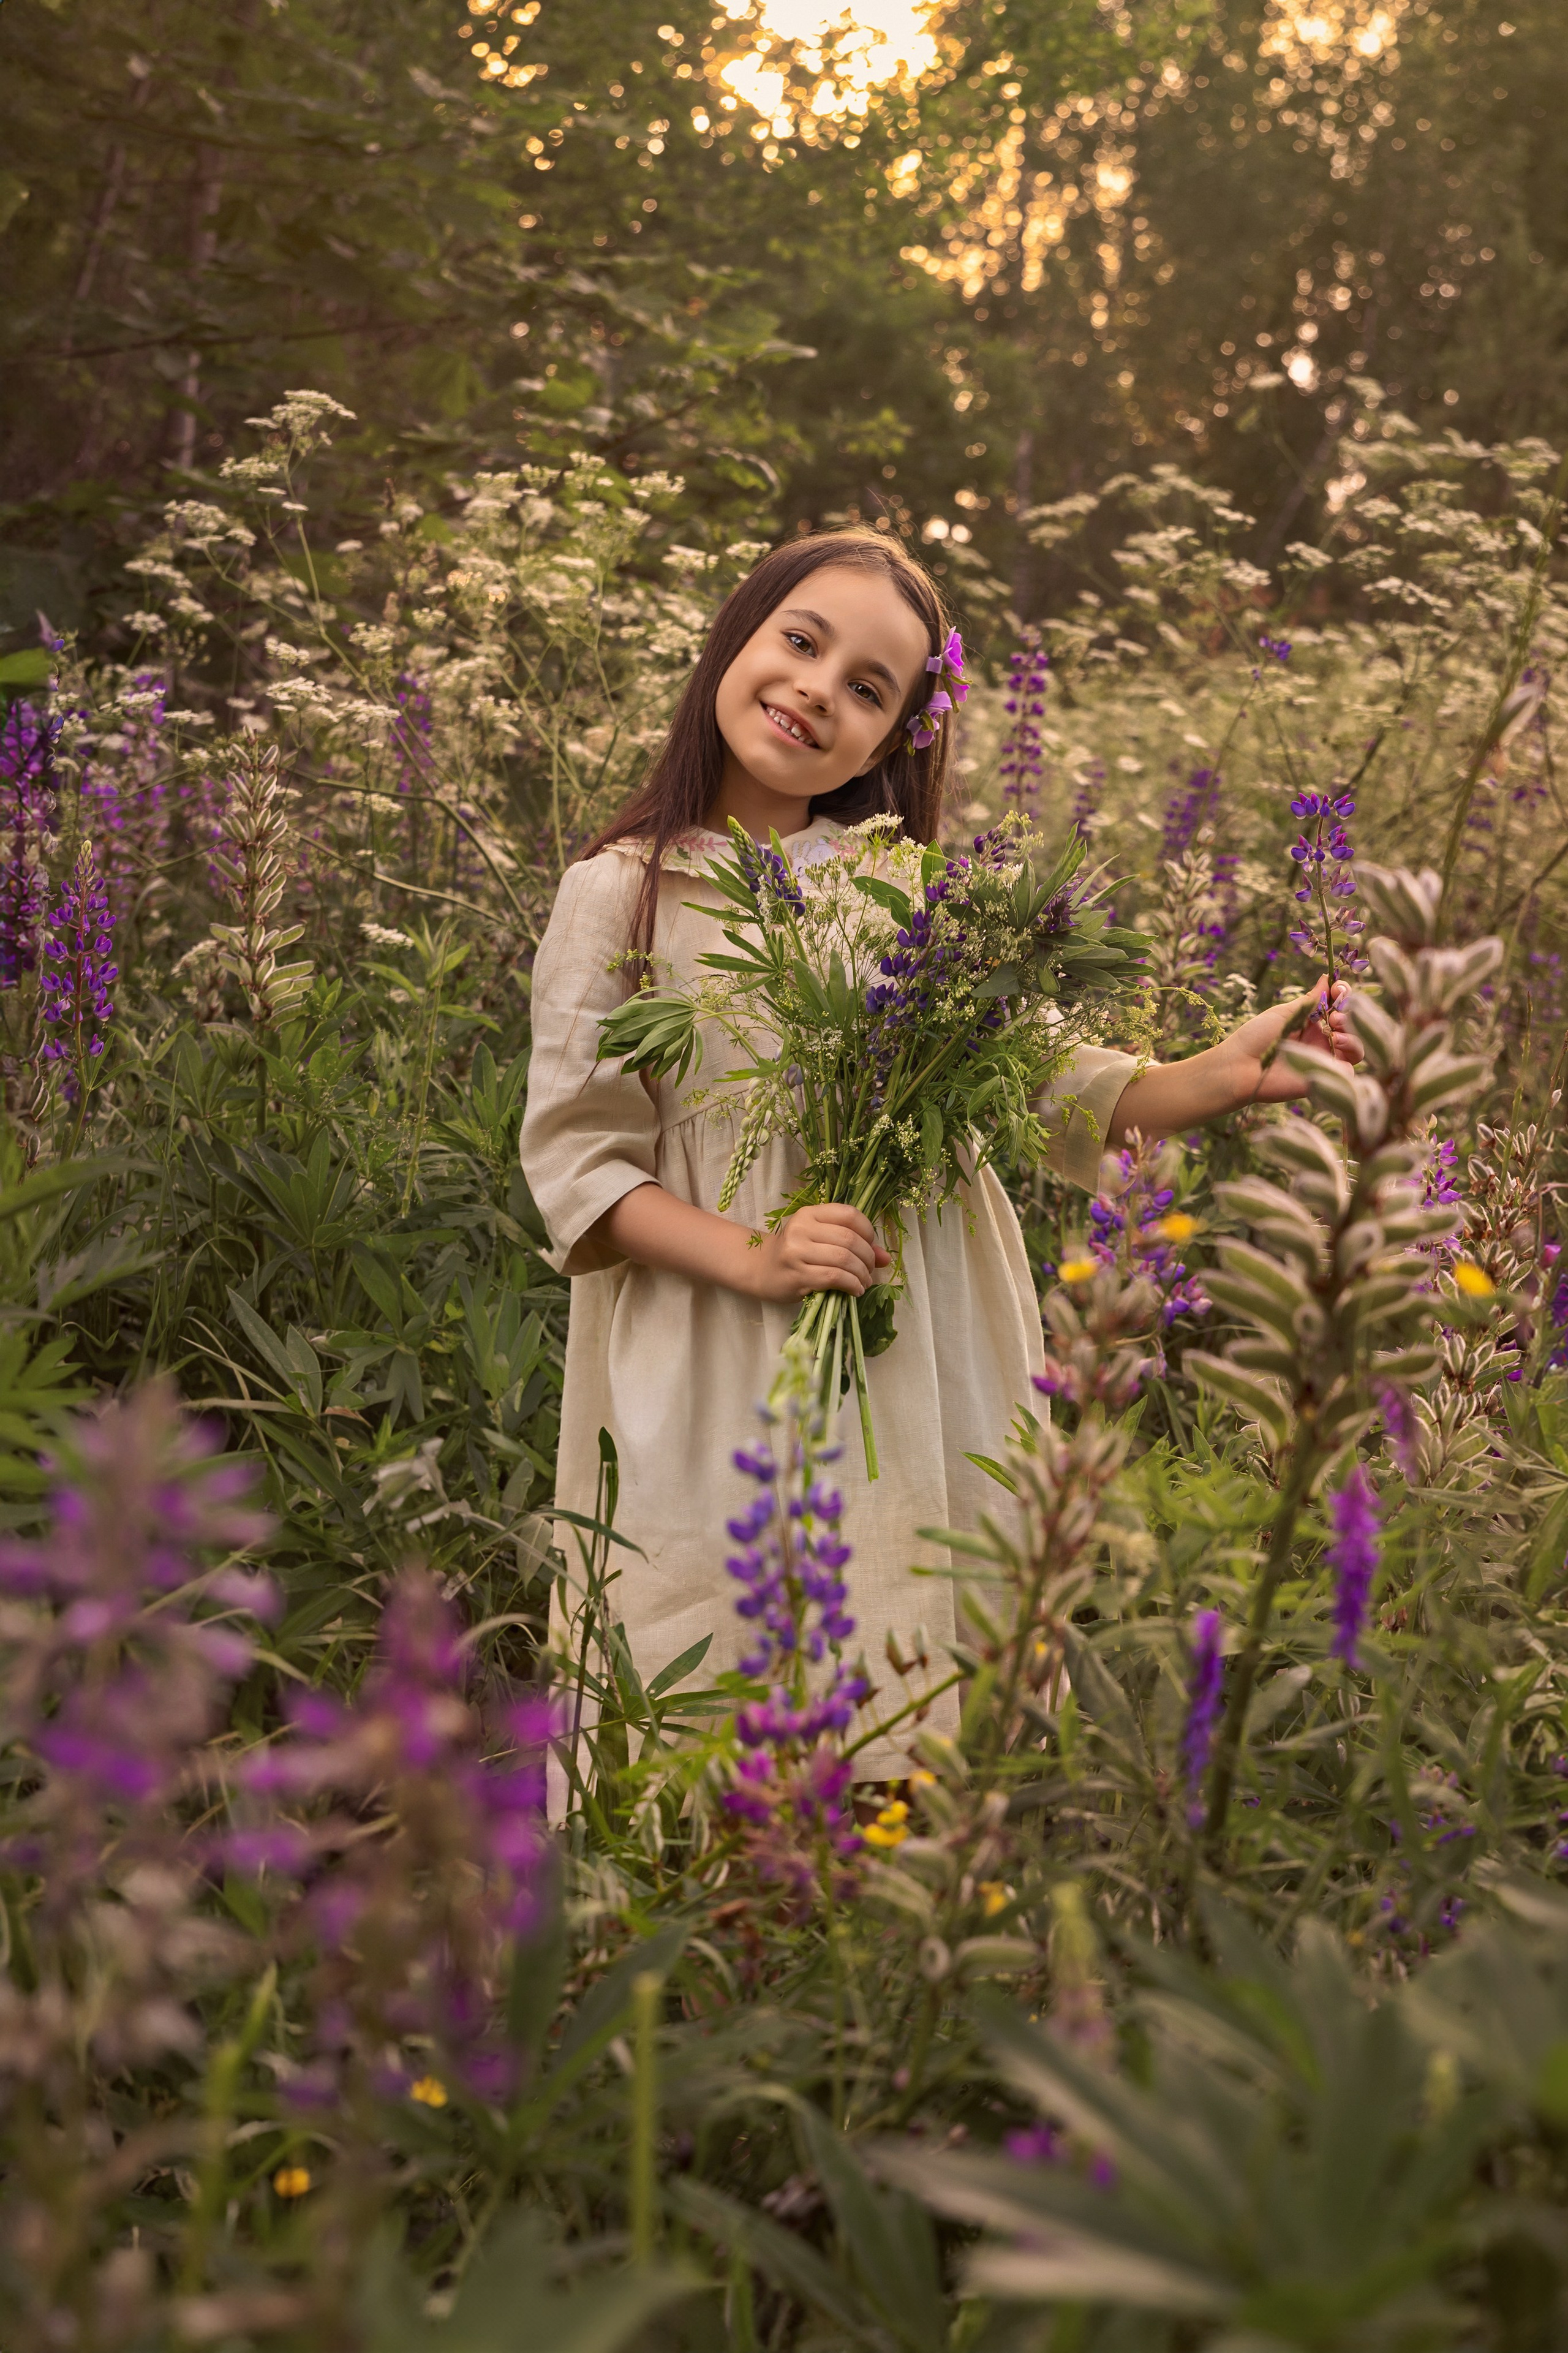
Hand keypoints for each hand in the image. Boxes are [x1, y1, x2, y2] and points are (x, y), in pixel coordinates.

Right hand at [745, 1203, 890, 1302]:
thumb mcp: (820, 1239)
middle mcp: (802, 1229)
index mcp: (809, 1213)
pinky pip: (835, 1277)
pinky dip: (852, 1285)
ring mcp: (797, 1252)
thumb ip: (853, 1243)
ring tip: (864, 1282)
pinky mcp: (797, 1275)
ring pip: (844, 1259)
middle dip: (868, 1258)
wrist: (761, 1269)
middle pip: (850, 1239)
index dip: (868, 1231)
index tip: (870, 1246)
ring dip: (862, 1274)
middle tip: (870, 1270)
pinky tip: (855, 1290)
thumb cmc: (796, 1253)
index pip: (849, 1214)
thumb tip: (886, 1258)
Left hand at [1220, 977, 1363, 1106]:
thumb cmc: (1256, 1037)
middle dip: (1351, 1014)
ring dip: (1353, 1034)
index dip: (1345, 995)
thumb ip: (1310, 999)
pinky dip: (1350, 1055)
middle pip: (1354, 1026)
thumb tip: (1327, 978)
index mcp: (1312, 1023)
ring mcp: (1325, 1060)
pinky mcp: (1326, 1079)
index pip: (1340, 1006)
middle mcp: (1322, 1041)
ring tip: (1334, 1031)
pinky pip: (1351, 1070)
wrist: (1240, 1066)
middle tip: (1335, 1014)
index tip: (1339, 989)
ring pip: (1358, 1047)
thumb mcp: (1285, 1012)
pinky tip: (1335, 1045)